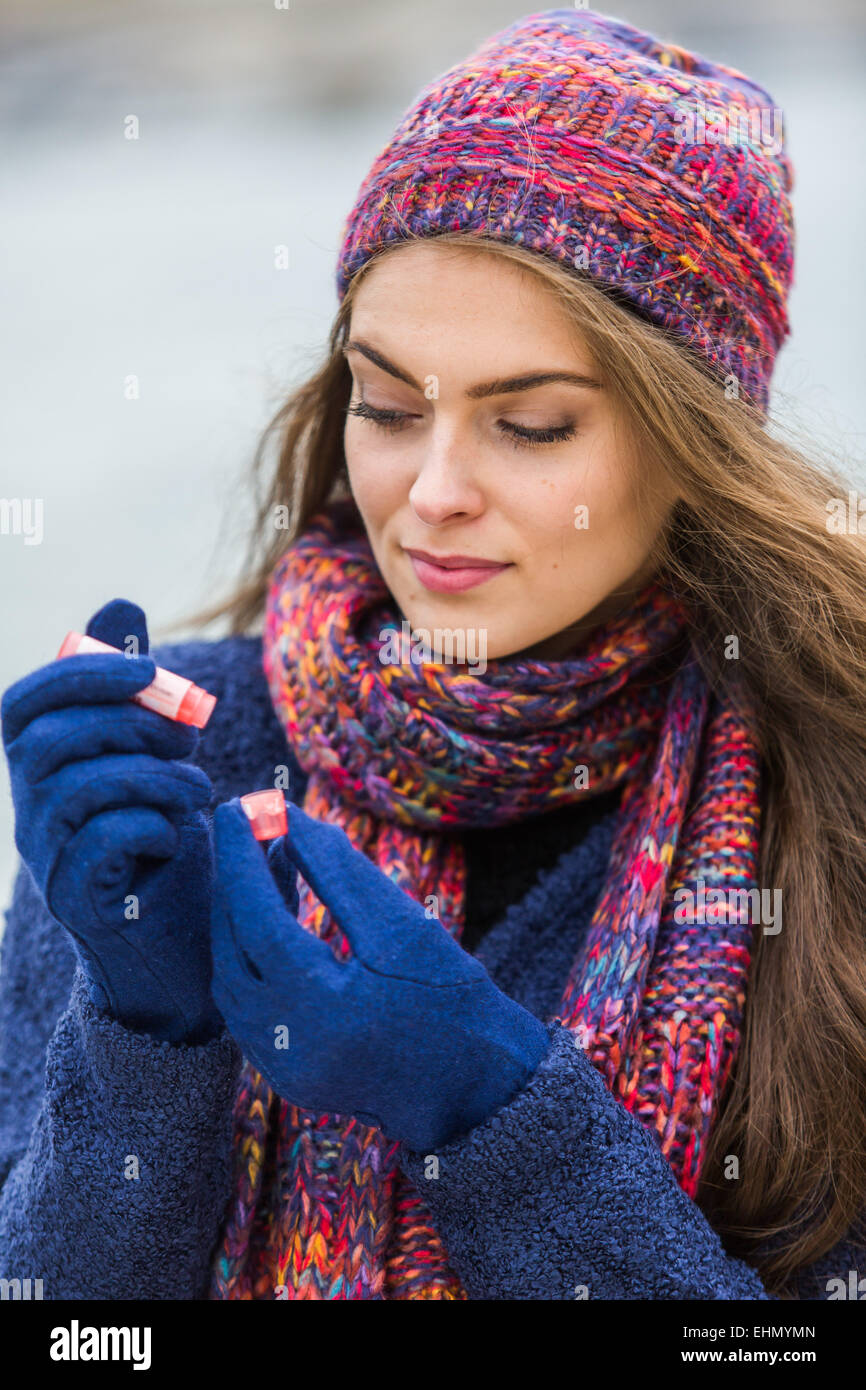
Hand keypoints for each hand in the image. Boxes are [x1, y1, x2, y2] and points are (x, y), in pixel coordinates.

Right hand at [1, 597, 221, 1043]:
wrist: (187, 944)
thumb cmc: (171, 838)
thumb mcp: (159, 752)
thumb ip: (137, 688)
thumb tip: (119, 603)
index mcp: (43, 766)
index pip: (24, 701)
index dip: (82, 671)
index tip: (151, 668)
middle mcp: (30, 810)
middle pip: (47, 738)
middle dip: (129, 723)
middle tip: (189, 739)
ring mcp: (47, 858)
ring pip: (76, 786)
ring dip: (152, 775)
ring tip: (196, 790)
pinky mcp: (76, 901)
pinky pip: (99, 840)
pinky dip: (151, 824)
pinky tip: (176, 836)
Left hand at [210, 797, 551, 1150]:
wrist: (477, 1088)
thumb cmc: (453, 1001)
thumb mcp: (405, 926)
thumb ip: (340, 872)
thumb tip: (289, 820)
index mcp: (322, 1010)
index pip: (256, 920)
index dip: (242, 859)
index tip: (239, 807)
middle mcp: (287, 1046)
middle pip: (232, 949)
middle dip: (235, 883)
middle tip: (250, 830)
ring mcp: (280, 1068)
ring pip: (230, 978)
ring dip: (240, 918)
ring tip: (270, 865)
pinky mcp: (284, 1075)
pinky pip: (245, 1004)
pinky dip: (250, 955)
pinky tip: (274, 918)